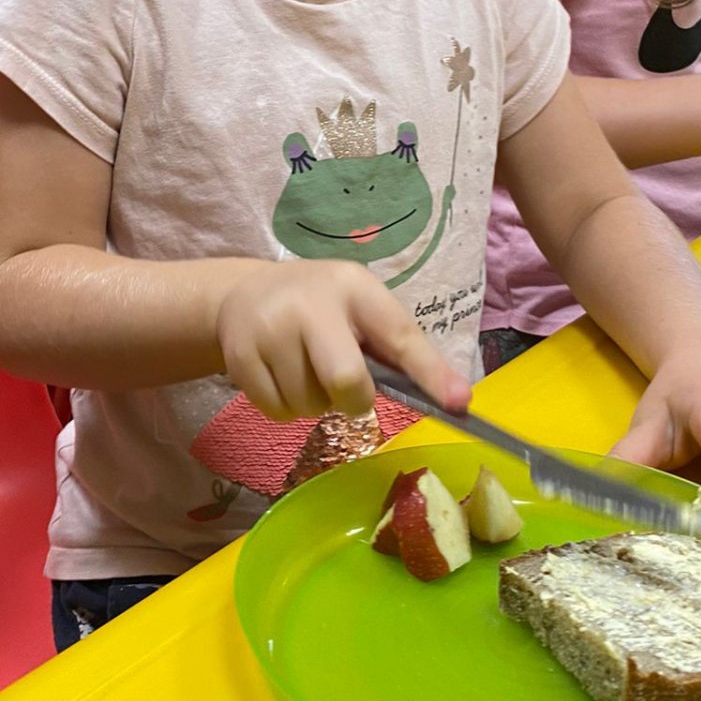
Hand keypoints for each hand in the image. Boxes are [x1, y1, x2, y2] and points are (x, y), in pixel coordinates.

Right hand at [214, 260, 470, 422]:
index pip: (401, 334)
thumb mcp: (359, 309)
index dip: (430, 373)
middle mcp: (311, 303)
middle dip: (353, 400)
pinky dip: (285, 407)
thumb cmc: (319, 306)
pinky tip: (278, 374)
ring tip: (303, 369)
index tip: (460, 404)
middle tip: (345, 389)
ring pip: (309, 405)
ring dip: (314, 403)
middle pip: (347, 381)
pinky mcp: (240, 355)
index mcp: (355, 288)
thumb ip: (397, 349)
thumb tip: (455, 401)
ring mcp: (270, 328)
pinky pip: (278, 412)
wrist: (242, 293)